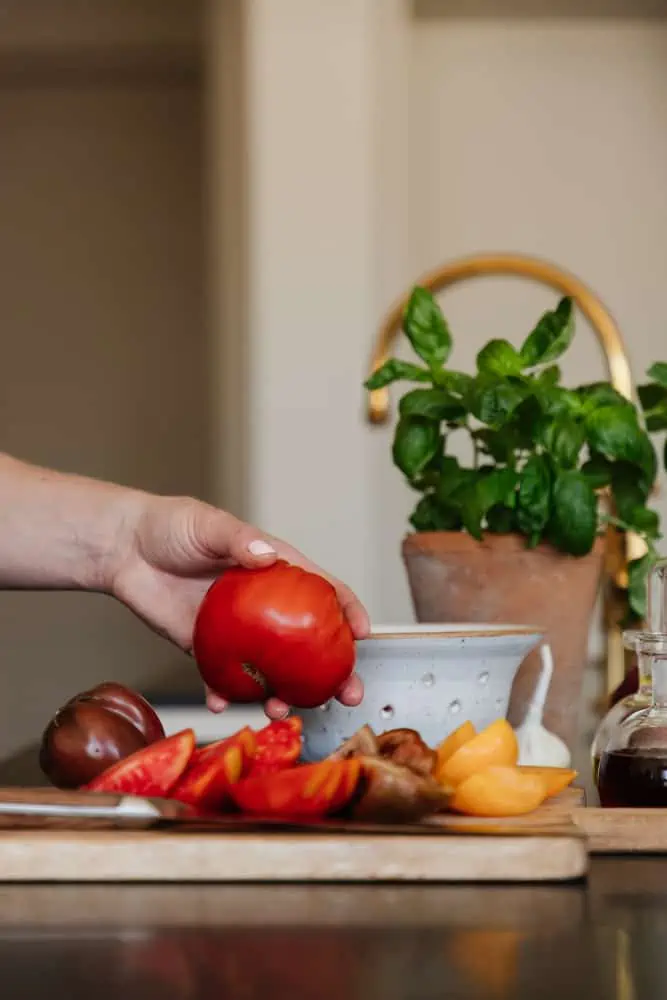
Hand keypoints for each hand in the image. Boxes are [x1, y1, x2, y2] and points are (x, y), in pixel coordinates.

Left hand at [109, 494, 369, 718]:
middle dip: (332, 670)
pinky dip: (224, 694)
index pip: (323, 590)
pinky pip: (222, 678)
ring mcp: (236, 631)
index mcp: (274, 570)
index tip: (364, 635)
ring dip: (282, 693)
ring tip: (281, 708)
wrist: (124, 549)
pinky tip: (221, 702)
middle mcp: (263, 605)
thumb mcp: (208, 524)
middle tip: (347, 693)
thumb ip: (238, 539)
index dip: (348, 610)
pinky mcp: (204, 648)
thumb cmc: (171, 526)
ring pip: (271, 668)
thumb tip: (267, 556)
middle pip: (307, 641)